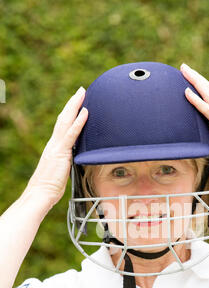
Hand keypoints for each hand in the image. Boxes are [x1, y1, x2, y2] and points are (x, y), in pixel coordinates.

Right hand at [25, 87, 87, 206]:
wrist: (40, 194)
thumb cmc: (50, 187)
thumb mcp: (61, 171)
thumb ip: (67, 162)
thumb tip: (76, 160)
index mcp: (55, 147)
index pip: (63, 125)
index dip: (70, 113)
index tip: (77, 103)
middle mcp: (54, 143)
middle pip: (63, 118)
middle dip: (73, 103)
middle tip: (81, 90)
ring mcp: (56, 147)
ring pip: (65, 121)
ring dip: (75, 106)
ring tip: (82, 93)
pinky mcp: (61, 153)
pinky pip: (71, 134)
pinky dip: (78, 122)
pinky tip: (85, 112)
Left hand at [180, 63, 208, 171]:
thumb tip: (204, 140)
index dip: (201, 85)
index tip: (191, 77)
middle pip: (208, 89)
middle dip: (195, 77)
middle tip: (184, 66)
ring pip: (207, 93)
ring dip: (195, 80)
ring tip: (184, 70)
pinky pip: (207, 109)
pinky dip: (196, 100)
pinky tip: (186, 91)